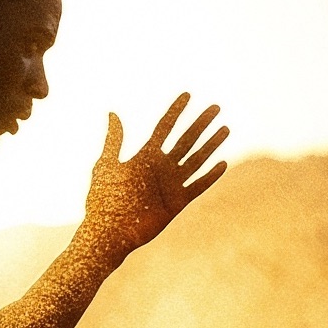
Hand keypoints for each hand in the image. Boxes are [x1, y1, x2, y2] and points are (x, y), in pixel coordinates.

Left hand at [84, 96, 228, 256]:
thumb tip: (113, 113)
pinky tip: (222, 164)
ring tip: (224, 129)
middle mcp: (161, 168)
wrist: (109, 233)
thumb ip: (114, 140)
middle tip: (216, 107)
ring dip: (210, 145)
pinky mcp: (176, 203)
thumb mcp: (106, 166)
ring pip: (196, 160)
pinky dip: (209, 176)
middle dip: (200, 124)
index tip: (187, 94)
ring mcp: (170, 185)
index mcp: (145, 157)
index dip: (175, 111)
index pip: (164, 128)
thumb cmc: (103, 200)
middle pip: (186, 140)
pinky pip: (197, 187)